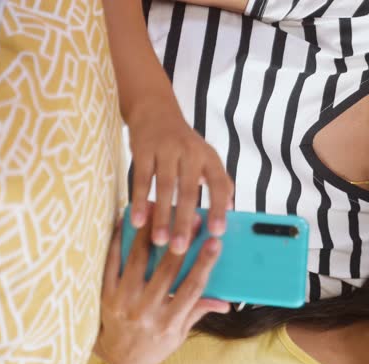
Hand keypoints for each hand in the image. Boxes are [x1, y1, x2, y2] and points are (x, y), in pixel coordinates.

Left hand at [95, 216, 229, 363]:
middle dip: (182, 242)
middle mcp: (146, 312)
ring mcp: (123, 303)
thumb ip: (197, 312)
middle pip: (167, 271)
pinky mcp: (106, 295)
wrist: (118, 359)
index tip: (215, 242)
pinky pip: (112, 263)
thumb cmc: (154, 345)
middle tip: (194, 218)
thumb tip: (225, 303)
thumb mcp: (179, 335)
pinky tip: (127, 221)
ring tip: (159, 210)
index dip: (204, 264)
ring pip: (139, 261)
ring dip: (150, 234)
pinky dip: (120, 241)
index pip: (192, 288)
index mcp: (169, 323)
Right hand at [126, 95, 233, 253]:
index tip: (218, 232)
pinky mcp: (143, 150)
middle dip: (184, 222)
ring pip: (165, 188)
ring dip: (162, 217)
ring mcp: (166, 150)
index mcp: (209, 157)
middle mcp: (190, 152)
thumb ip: (219, 183)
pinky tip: (138, 221)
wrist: (154, 109)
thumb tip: (230, 210)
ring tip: (160, 242)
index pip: (219, 184)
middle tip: (181, 248)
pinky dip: (140, 202)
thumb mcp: (205, 158)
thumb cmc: (183, 143)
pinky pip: (142, 179)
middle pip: (189, 191)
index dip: (219, 208)